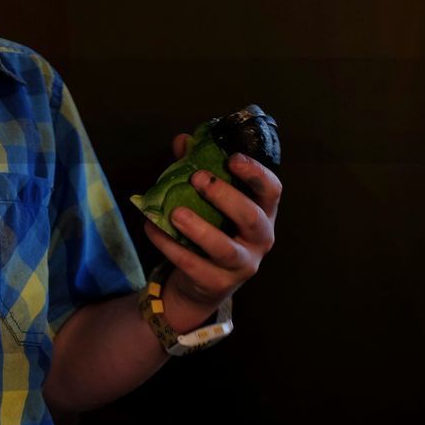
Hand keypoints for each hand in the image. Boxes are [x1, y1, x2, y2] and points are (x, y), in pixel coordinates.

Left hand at [142, 132, 281, 315]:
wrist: (202, 283)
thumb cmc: (211, 229)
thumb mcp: (207, 200)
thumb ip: (196, 169)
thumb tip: (182, 141)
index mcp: (262, 213)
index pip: (272, 190)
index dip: (256, 173)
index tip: (232, 158)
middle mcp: (259, 239)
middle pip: (252, 218)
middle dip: (225, 196)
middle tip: (198, 178)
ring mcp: (241, 265)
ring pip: (225, 249)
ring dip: (199, 229)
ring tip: (175, 213)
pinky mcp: (217, 284)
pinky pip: (193, 265)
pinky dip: (170, 246)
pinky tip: (152, 228)